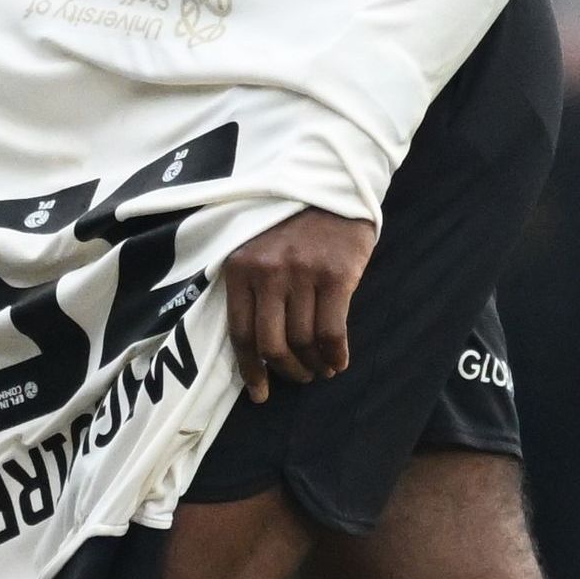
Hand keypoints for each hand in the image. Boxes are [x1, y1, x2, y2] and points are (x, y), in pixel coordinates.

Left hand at [222, 208, 377, 400]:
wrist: (333, 185)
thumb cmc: (293, 221)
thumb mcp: (258, 247)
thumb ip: (251, 286)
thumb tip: (254, 344)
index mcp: (240, 268)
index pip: (240, 333)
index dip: (250, 370)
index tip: (260, 393)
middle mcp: (267, 273)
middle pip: (272, 344)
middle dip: (287, 370)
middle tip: (299, 377)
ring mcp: (302, 274)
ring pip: (303, 341)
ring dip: (313, 365)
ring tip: (321, 369)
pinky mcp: (336, 275)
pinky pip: (332, 331)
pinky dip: (335, 354)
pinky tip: (339, 361)